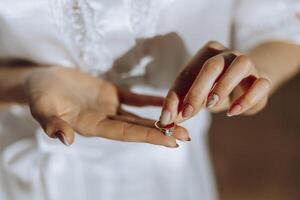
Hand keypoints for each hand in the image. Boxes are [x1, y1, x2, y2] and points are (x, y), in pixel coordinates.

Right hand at [25, 67, 188, 146]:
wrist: (42, 81)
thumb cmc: (40, 96)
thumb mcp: (43, 110)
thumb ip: (53, 124)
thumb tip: (64, 139)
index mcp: (92, 126)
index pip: (125, 133)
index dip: (148, 136)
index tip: (170, 141)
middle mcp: (106, 120)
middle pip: (138, 127)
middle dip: (162, 131)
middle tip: (187, 135)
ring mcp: (110, 107)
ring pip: (139, 115)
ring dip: (160, 118)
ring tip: (183, 121)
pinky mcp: (110, 93)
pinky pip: (134, 98)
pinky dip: (149, 99)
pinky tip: (166, 99)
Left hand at [159, 41, 270, 125]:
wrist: (248, 83)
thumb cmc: (216, 88)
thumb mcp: (197, 95)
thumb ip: (183, 104)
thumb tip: (167, 121)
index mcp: (206, 53)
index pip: (186, 73)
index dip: (175, 96)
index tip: (167, 118)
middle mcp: (227, 54)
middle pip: (212, 65)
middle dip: (197, 90)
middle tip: (187, 113)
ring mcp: (247, 63)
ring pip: (239, 66)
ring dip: (223, 87)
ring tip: (211, 106)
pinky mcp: (263, 78)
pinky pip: (261, 84)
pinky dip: (247, 99)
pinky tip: (233, 111)